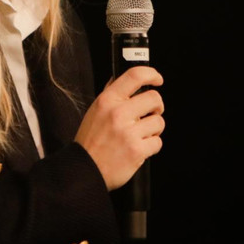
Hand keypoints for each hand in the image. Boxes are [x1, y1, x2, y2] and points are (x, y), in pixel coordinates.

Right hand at [74, 65, 164, 189]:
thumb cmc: (90, 142)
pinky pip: (157, 142)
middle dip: (157, 107)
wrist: (85, 169)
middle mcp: (118, 113)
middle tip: (150, 114)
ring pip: (159, 121)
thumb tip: (127, 81)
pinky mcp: (137, 150)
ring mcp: (128, 132)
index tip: (157, 79)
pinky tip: (139, 148)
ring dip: (154, 129)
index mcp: (107, 100)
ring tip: (141, 135)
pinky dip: (151, 146)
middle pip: (154, 98)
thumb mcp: (94, 111)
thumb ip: (111, 96)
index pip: (135, 76)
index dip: (151, 74)